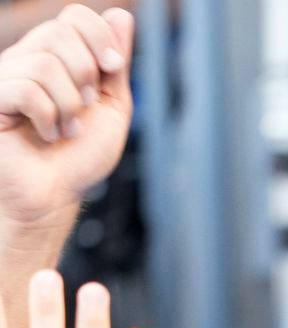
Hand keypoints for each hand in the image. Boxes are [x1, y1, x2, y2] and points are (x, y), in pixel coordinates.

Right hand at [0, 6, 132, 227]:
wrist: (55, 194)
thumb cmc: (79, 157)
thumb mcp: (109, 108)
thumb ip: (114, 65)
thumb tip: (121, 16)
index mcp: (55, 56)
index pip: (75, 17)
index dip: (99, 38)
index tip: (113, 68)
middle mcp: (26, 59)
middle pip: (59, 34)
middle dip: (85, 76)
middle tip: (84, 108)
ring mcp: (5, 76)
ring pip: (46, 64)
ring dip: (69, 107)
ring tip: (66, 130)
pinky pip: (27, 90)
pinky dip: (49, 119)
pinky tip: (48, 135)